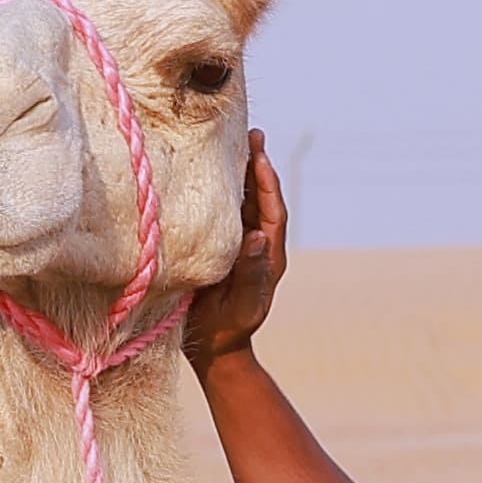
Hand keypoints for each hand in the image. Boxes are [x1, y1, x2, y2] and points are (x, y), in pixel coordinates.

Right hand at [177, 149, 289, 367]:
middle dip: (255, 166)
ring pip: (243, 203)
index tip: (259, 152)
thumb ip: (251, 271)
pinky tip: (208, 177)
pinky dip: (220, 193)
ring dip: (238, 175)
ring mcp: (239, 247)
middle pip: (260, 198)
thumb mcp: (244, 303)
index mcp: (269, 256)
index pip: (273, 210)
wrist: (214, 350)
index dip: (268, 181)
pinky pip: (224, 215)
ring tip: (231, 143)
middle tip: (250, 132)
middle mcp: (256, 246)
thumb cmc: (230, 330)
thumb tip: (258, 236)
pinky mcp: (220, 250)